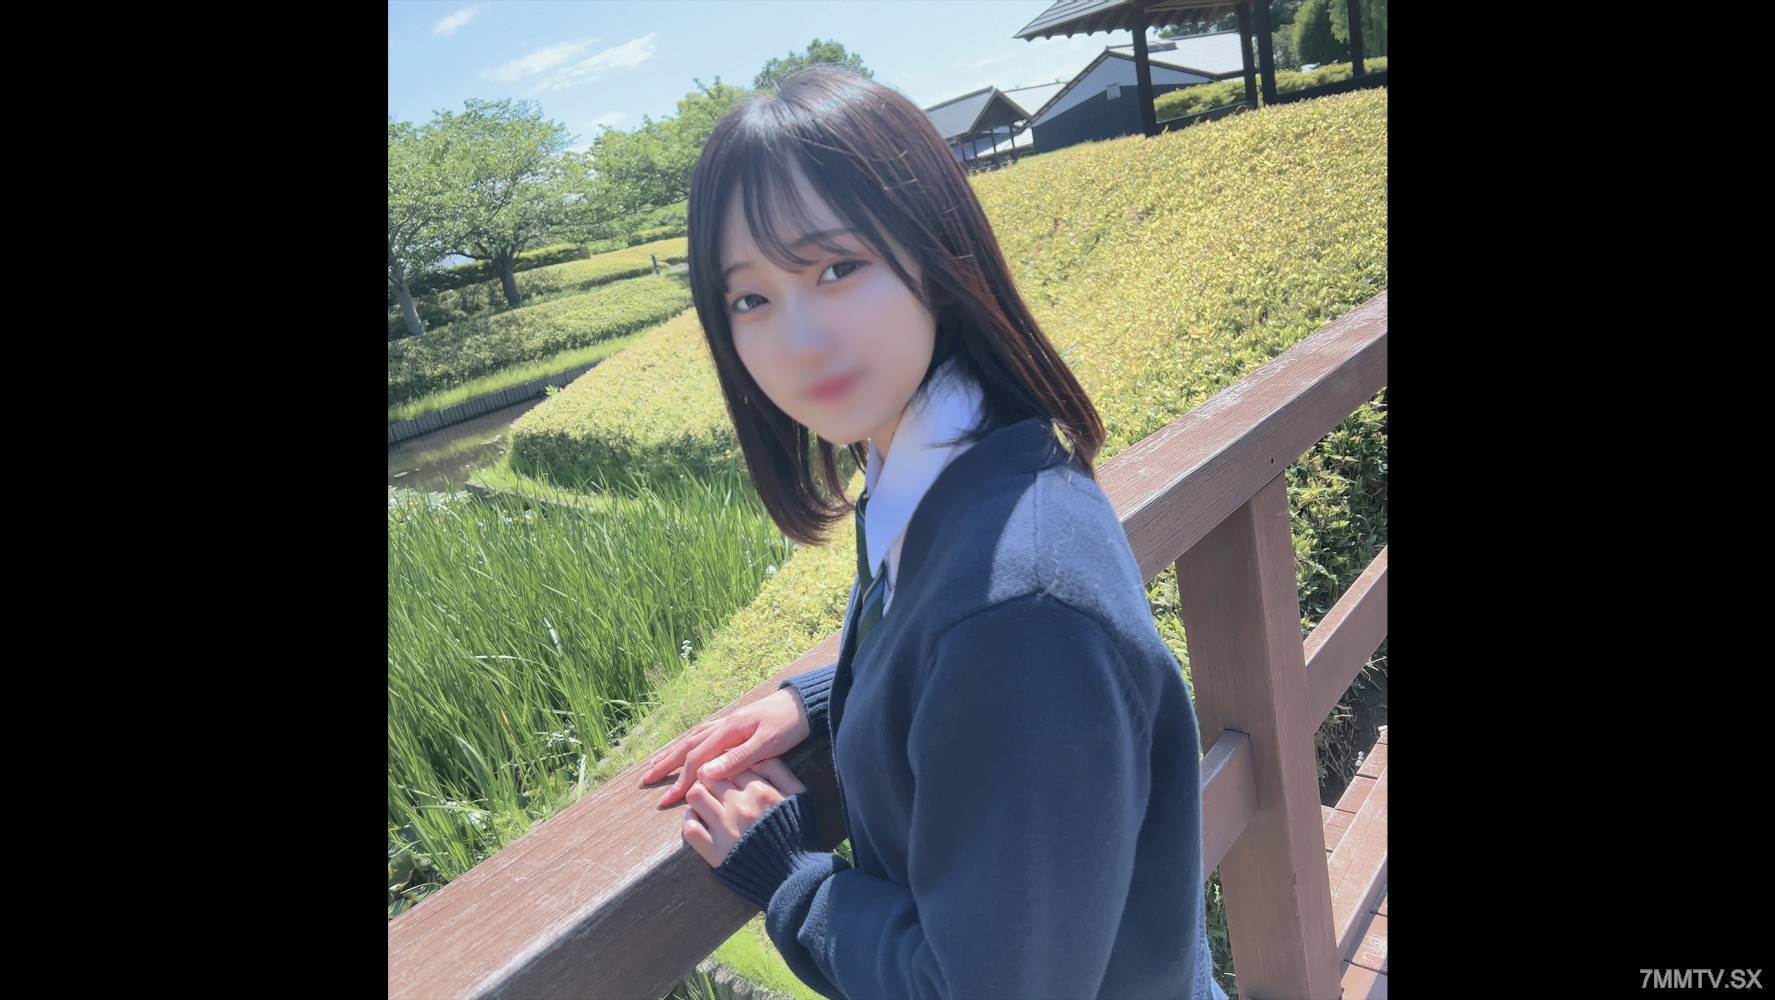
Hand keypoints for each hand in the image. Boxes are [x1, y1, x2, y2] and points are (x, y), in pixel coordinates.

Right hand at [640, 687, 810, 807]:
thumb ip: (737, 759)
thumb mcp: (767, 744)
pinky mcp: (735, 725)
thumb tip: (705, 774)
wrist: (805, 703)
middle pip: (687, 747)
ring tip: (657, 764)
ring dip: (674, 753)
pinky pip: (703, 736)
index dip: (680, 781)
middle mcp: (723, 725)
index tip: (666, 800)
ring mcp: (728, 724)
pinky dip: (689, 745)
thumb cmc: (789, 724)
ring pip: (693, 739)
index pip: (696, 759)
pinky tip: (686, 749)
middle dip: (666, 765)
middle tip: (646, 780)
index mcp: (728, 731)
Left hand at [681, 757, 806, 867]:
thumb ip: (780, 771)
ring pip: (695, 795)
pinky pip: (689, 826)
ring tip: (705, 802)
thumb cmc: (796, 833)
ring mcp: (724, 828)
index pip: (730, 763)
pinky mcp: (713, 850)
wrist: (792, 876)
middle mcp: (740, 806)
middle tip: (713, 787)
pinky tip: (699, 820)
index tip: (727, 774)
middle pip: (708, 776)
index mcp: (760, 790)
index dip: (726, 766)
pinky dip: (690, 820)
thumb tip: (756, 756)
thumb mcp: (799, 796)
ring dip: (697, 795)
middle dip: (709, 778)